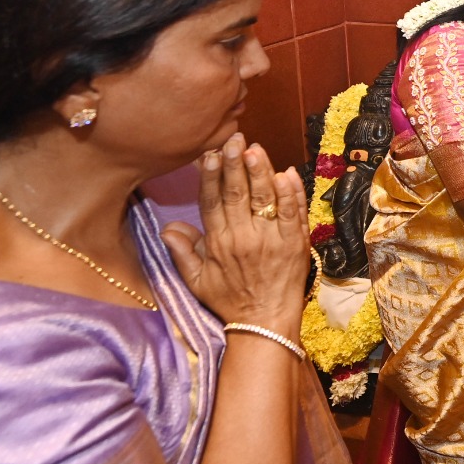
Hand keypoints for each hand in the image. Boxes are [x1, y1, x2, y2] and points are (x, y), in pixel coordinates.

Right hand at [160, 133, 309, 335]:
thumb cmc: (230, 301)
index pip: (212, 202)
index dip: (210, 177)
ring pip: (265, 199)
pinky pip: (294, 213)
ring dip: (261, 172)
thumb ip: (183, 252)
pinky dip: (292, 193)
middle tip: (233, 140)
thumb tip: (168, 227)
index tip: (209, 154)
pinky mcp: (295, 244)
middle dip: (235, 164)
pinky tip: (287, 174)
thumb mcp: (197, 281)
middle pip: (238, 194)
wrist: (265, 323)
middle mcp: (244, 238)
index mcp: (219, 243)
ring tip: (255, 149)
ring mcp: (272, 240)